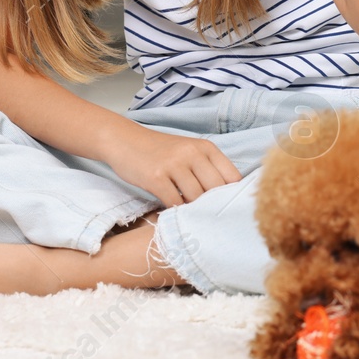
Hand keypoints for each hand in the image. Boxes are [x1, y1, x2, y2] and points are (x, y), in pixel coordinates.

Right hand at [103, 126, 242, 207]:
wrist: (125, 141)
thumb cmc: (161, 151)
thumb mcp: (189, 152)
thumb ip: (208, 169)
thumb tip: (227, 197)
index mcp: (206, 148)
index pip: (232, 177)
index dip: (233, 195)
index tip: (228, 208)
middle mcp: (192, 153)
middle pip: (216, 189)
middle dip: (213, 206)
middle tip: (209, 217)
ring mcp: (174, 165)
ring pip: (196, 198)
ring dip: (194, 210)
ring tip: (191, 215)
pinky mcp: (156, 177)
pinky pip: (174, 202)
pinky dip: (176, 211)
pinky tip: (174, 211)